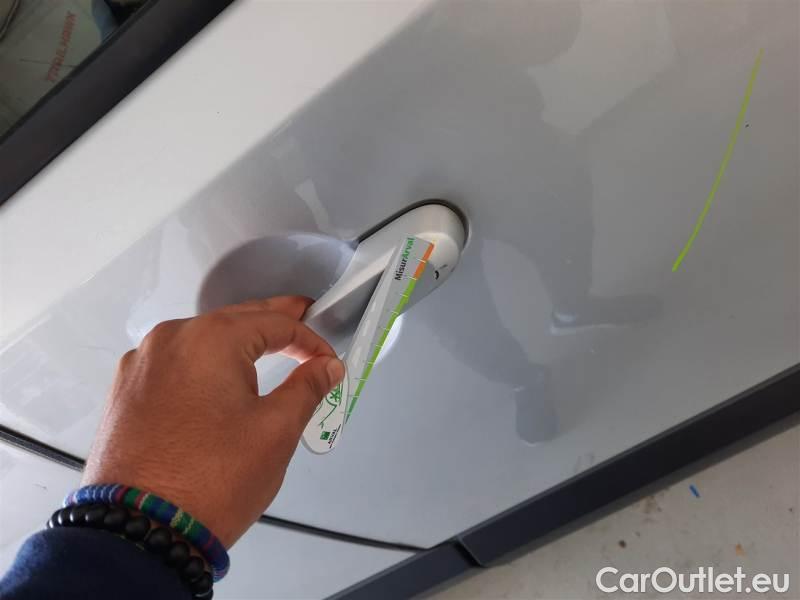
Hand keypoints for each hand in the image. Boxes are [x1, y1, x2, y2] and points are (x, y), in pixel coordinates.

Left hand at [82, 296, 343, 547]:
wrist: (141, 532)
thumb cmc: (213, 479)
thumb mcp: (275, 431)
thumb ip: (306, 388)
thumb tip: (326, 367)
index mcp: (210, 339)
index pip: (275, 323)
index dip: (310, 339)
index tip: (328, 362)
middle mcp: (170, 339)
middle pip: (235, 320)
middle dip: (273, 322)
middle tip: (304, 317)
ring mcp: (141, 364)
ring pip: (201, 340)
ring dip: (236, 343)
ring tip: (266, 350)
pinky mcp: (126, 391)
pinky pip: (175, 363)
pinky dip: (203, 364)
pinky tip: (217, 382)